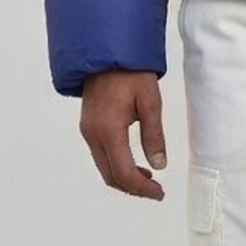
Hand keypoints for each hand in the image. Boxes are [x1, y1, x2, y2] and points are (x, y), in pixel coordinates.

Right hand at [79, 70, 167, 200]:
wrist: (107, 53)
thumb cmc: (130, 72)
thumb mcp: (150, 102)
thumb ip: (154, 135)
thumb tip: (159, 165)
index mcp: (109, 130)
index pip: (124, 172)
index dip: (142, 188)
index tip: (158, 193)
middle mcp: (93, 134)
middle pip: (110, 176)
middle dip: (133, 188)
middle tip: (155, 191)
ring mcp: (87, 131)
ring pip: (104, 168)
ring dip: (124, 178)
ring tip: (148, 179)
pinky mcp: (88, 126)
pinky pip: (100, 155)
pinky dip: (116, 165)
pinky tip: (133, 163)